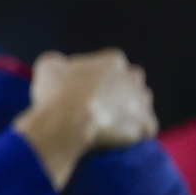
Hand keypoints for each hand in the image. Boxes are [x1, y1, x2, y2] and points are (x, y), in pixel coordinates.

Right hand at [15, 49, 156, 188]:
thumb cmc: (56, 92)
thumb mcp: (48, 66)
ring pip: (141, 103)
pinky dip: (137, 131)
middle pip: (130, 82)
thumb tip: (59, 67)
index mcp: (113, 61)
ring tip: (108, 121)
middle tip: (97, 102)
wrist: (67, 122)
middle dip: (119, 90)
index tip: (81, 88)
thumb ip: (59, 63)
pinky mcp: (143, 125)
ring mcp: (141, 102)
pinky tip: (122, 134)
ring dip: (129, 110)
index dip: (95, 76)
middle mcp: (133, 78)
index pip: (109, 64)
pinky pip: (147, 128)